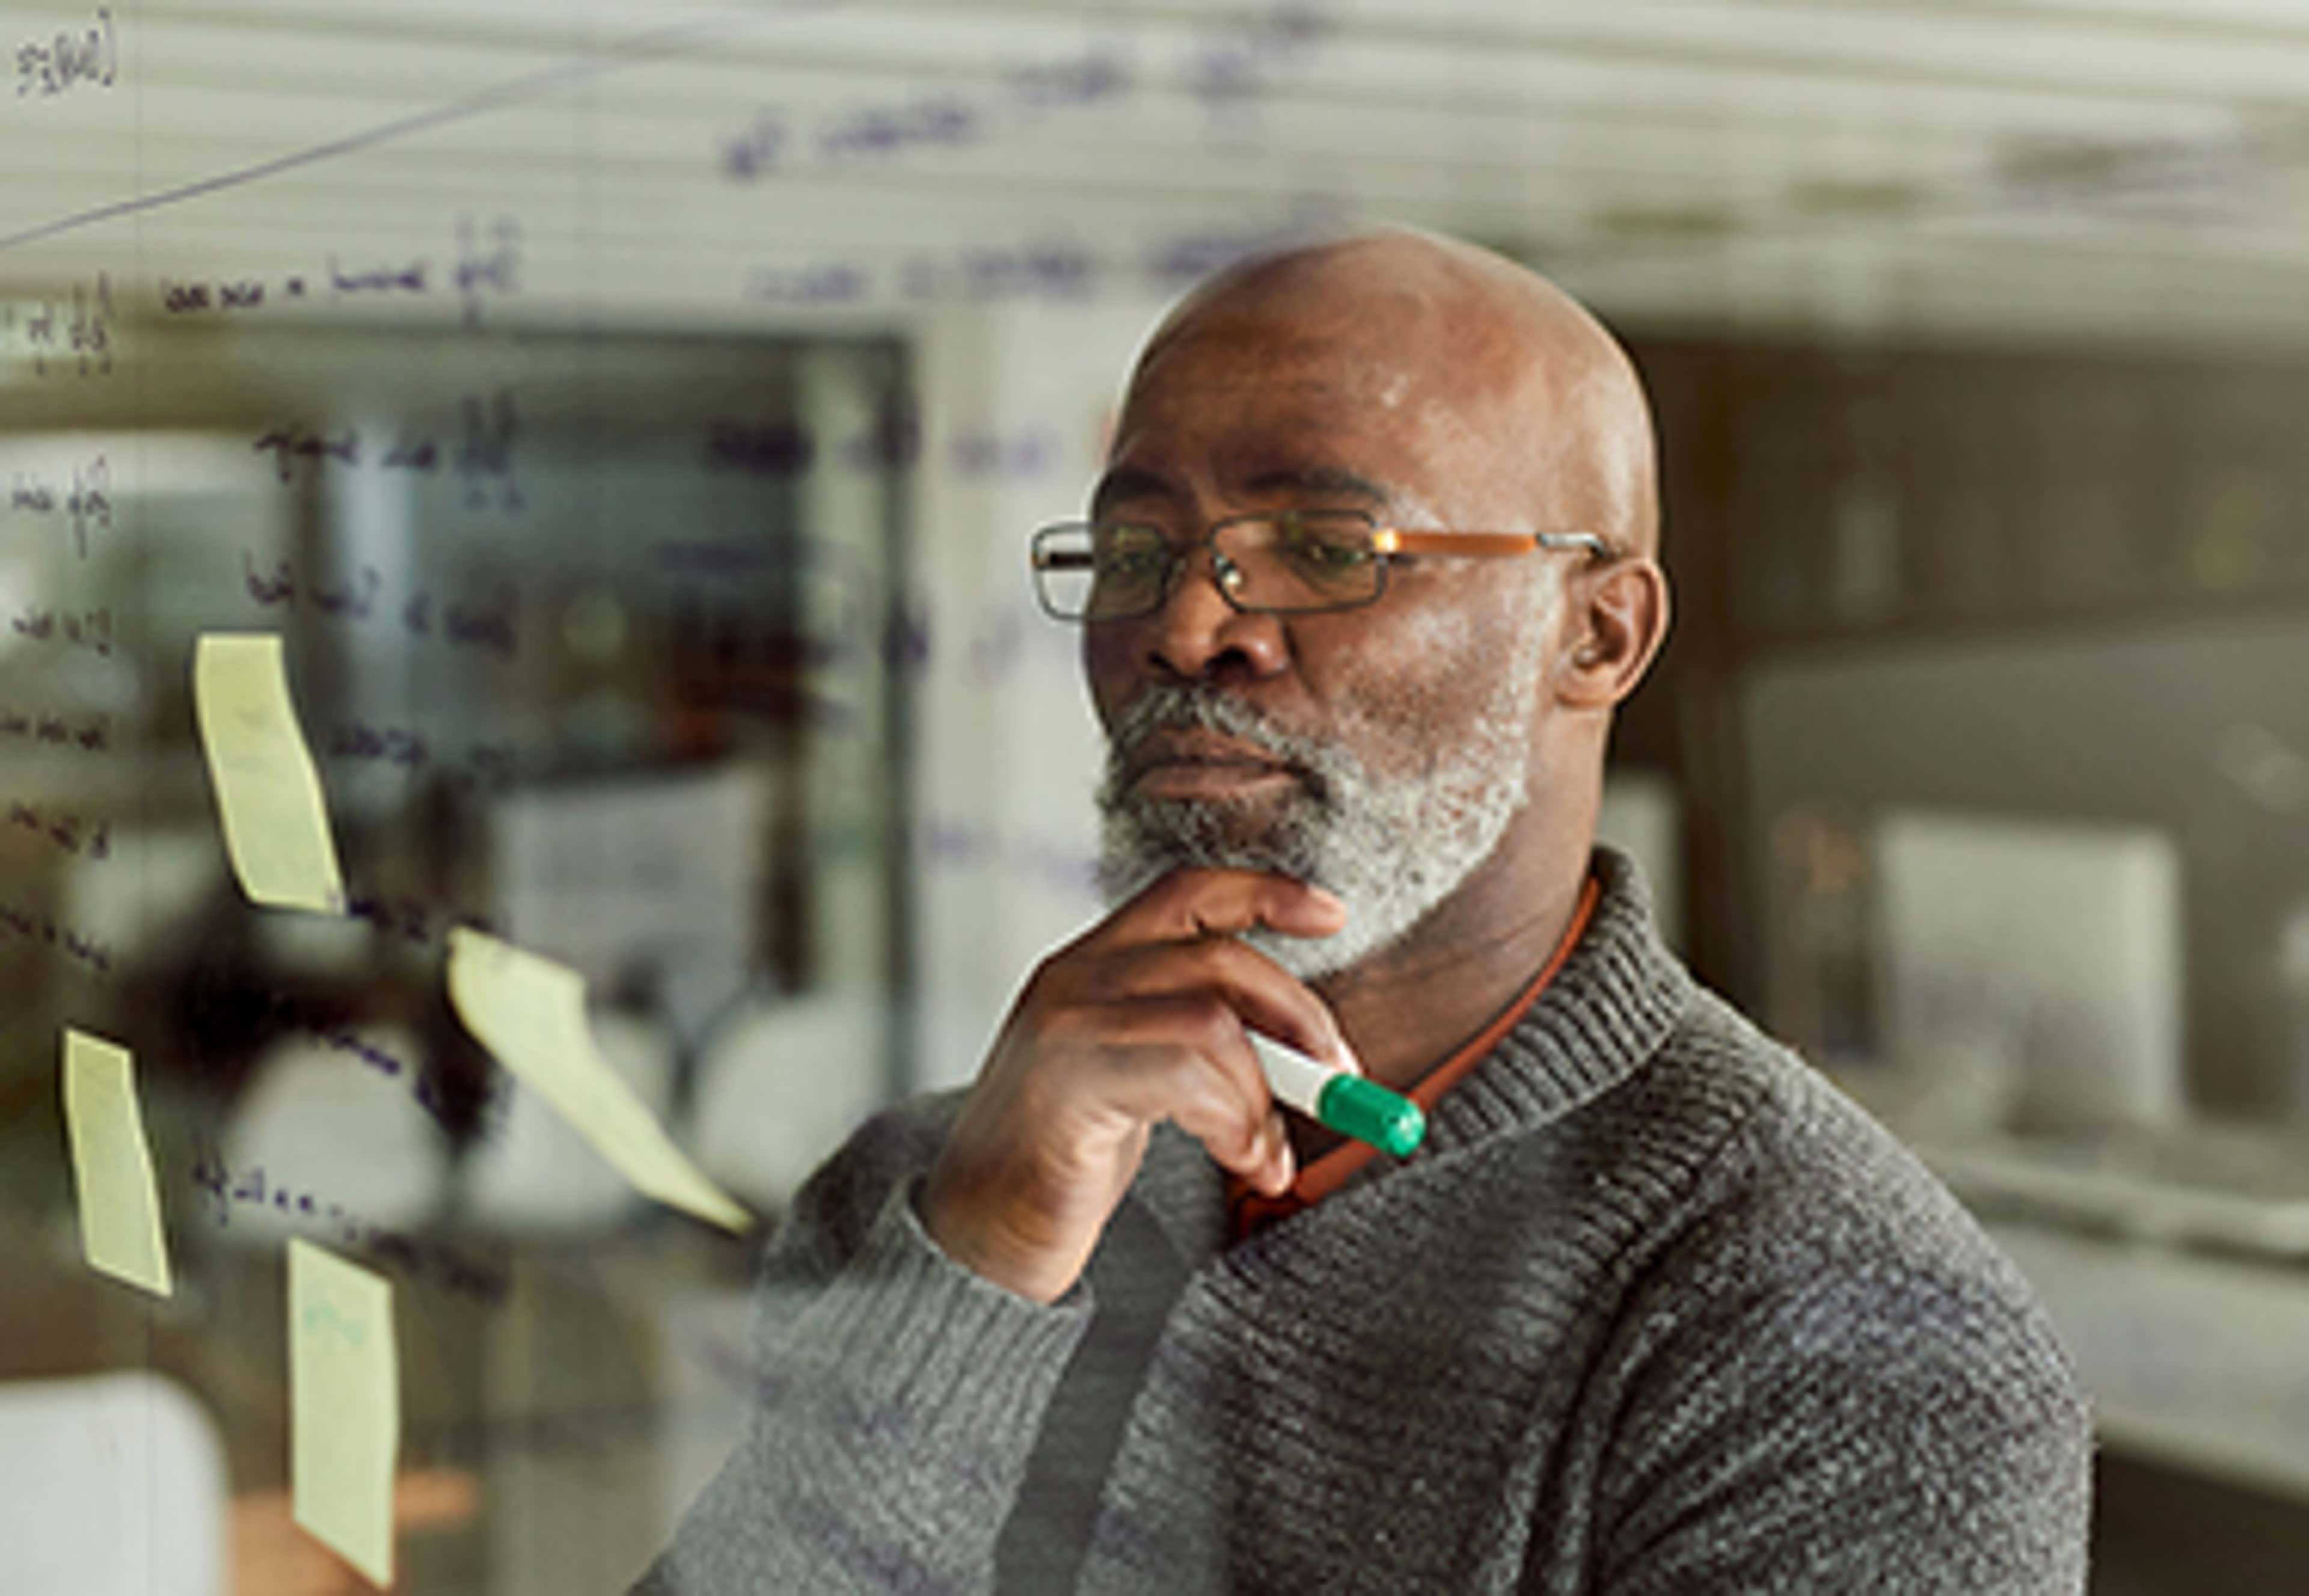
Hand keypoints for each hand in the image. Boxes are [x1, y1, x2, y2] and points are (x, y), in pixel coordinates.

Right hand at [920, 868, 1350, 1302]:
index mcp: (1090, 964)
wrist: (977, 1235)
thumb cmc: (1062, 1162)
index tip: (1332, 915)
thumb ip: (1202, 1047)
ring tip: (1266, 1155)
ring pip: (1213, 1021)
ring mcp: (1066, 1025)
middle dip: (1300, 1019)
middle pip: (1221, 958)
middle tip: (1337, 1081)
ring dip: (1264, 1095)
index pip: (1187, 893)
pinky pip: (1189, 1076)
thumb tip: (1314, 1057)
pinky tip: (1243, 1162)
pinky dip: (1239, 1123)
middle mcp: (1074, 978)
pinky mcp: (1070, 1082)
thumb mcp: (1137, 1081)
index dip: (1265, 892)